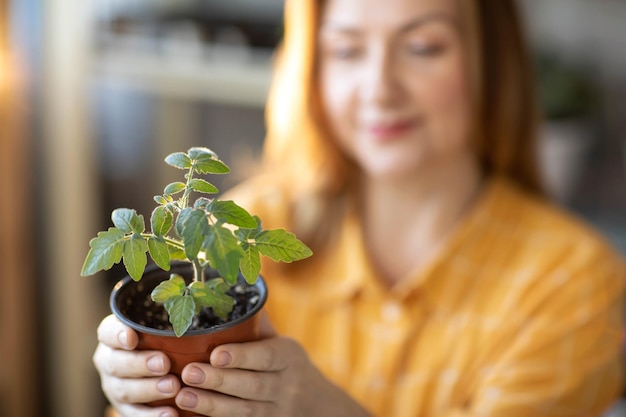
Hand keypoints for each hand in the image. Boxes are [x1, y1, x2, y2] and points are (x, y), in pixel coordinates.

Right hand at [93, 315, 181, 416]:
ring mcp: (114, 386)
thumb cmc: (161, 339)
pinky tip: (170, 415)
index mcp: (112, 337)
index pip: (108, 332)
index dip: (117, 335)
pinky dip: (151, 416)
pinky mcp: (124, 408)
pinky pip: (134, 415)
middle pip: (116, 363)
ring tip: (173, 387)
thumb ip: (167, 318)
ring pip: (124, 390)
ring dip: (149, 390)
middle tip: (164, 364)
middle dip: (140, 364)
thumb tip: (195, 298)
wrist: (154, 370)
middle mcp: (109, 361)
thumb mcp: (159, 325)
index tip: (132, 337)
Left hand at [175, 314, 370, 416]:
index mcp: (288, 358)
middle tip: (189, 372)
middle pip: (252, 386)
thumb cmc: (290, 367)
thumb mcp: (284, 344)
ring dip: (211, 404)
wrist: (319, 406)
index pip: (265, 357)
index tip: (215, 354)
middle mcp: (286, 386)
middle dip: (219, 380)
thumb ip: (260, 325)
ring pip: (244, 410)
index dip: (240, 357)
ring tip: (183, 396)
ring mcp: (277, 412)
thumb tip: (237, 290)